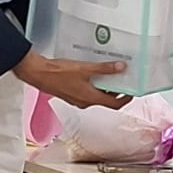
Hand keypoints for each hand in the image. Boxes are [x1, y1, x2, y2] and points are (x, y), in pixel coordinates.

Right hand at [13, 51, 129, 109]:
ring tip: (112, 74)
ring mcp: (78, 99)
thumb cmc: (59, 74)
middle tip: (124, 79)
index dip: (126, 99)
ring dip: (105, 87)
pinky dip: (95, 85)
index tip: (133, 90)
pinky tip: (95, 73)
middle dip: (117, 91)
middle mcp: (85, 102)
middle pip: (107, 100)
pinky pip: (88, 92)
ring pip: (97, 96)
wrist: (39, 74)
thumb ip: (104, 69)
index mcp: (91, 99)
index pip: (115, 104)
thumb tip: (121, 67)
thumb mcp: (86, 69)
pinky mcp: (71, 94)